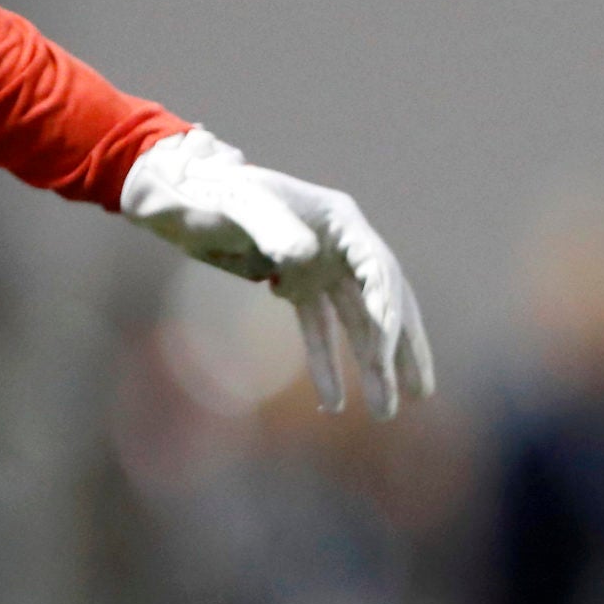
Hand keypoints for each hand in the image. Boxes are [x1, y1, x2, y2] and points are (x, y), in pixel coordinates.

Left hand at [121, 128, 435, 417]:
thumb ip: (269, 225)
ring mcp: (319, 268)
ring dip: (370, 367)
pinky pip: (318, 330)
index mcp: (340, 221)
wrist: (183, 195)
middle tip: (420, 392)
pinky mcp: (295, 286)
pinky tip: (330, 403)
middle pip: (383, 301)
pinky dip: (324, 365)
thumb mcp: (240, 203)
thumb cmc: (214, 191)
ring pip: (355, 323)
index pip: (377, 270)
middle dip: (402, 348)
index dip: (387, 309)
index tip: (385, 352)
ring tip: (386, 412)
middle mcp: (339, 245)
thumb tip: (302, 255)